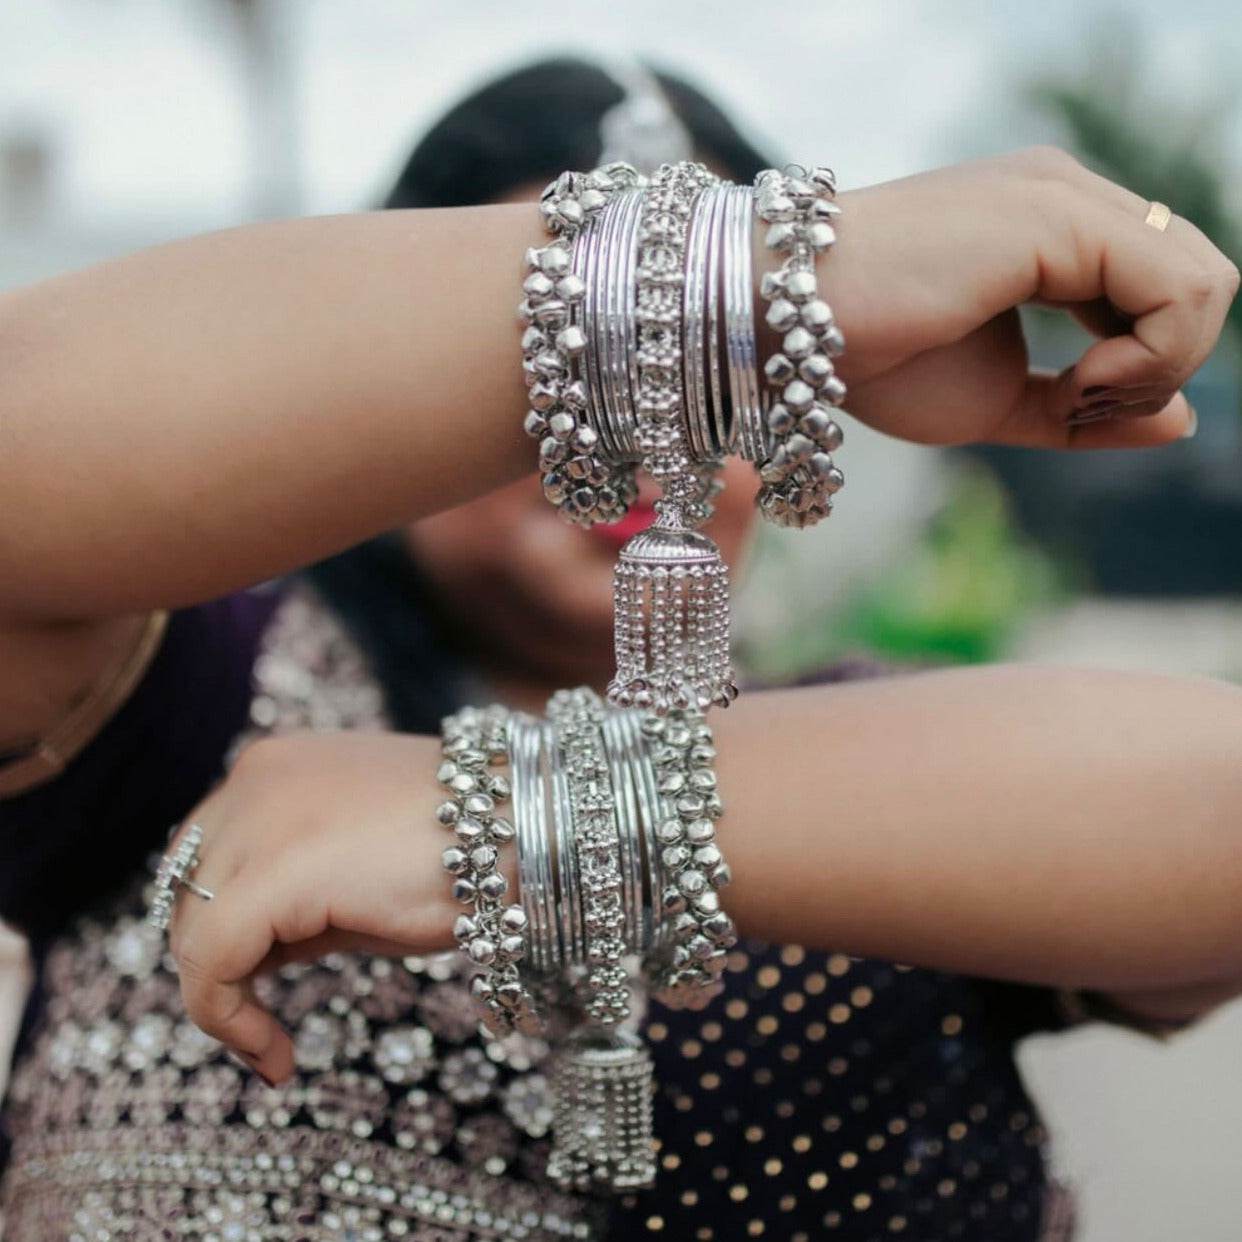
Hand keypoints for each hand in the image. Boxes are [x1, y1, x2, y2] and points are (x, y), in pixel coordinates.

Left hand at [167, 730, 461, 1084]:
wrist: (528, 827)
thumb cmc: (468, 850)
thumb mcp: (365, 866)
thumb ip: (300, 893)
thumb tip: (256, 951)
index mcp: (277, 766)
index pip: (210, 854)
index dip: (222, 928)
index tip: (257, 988)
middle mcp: (253, 778)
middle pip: (188, 886)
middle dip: (219, 956)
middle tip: (264, 1016)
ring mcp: (255, 817)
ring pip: (193, 926)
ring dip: (224, 989)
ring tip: (271, 1041)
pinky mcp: (268, 874)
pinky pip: (210, 960)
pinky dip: (226, 1018)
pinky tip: (273, 1055)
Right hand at [825, 147, 1238, 448]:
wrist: (786, 327)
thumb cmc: (869, 361)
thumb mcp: (997, 404)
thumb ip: (1085, 411)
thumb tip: (1182, 425)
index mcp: (1052, 230)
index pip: (1164, 290)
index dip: (1145, 367)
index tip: (1073, 406)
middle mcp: (1069, 196)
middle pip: (1200, 285)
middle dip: (1163, 368)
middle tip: (1082, 404)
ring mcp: (1066, 197)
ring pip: (1208, 284)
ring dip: (1160, 367)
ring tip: (1079, 395)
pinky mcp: (1058, 217)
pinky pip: (1179, 291)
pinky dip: (1151, 359)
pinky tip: (1082, 382)